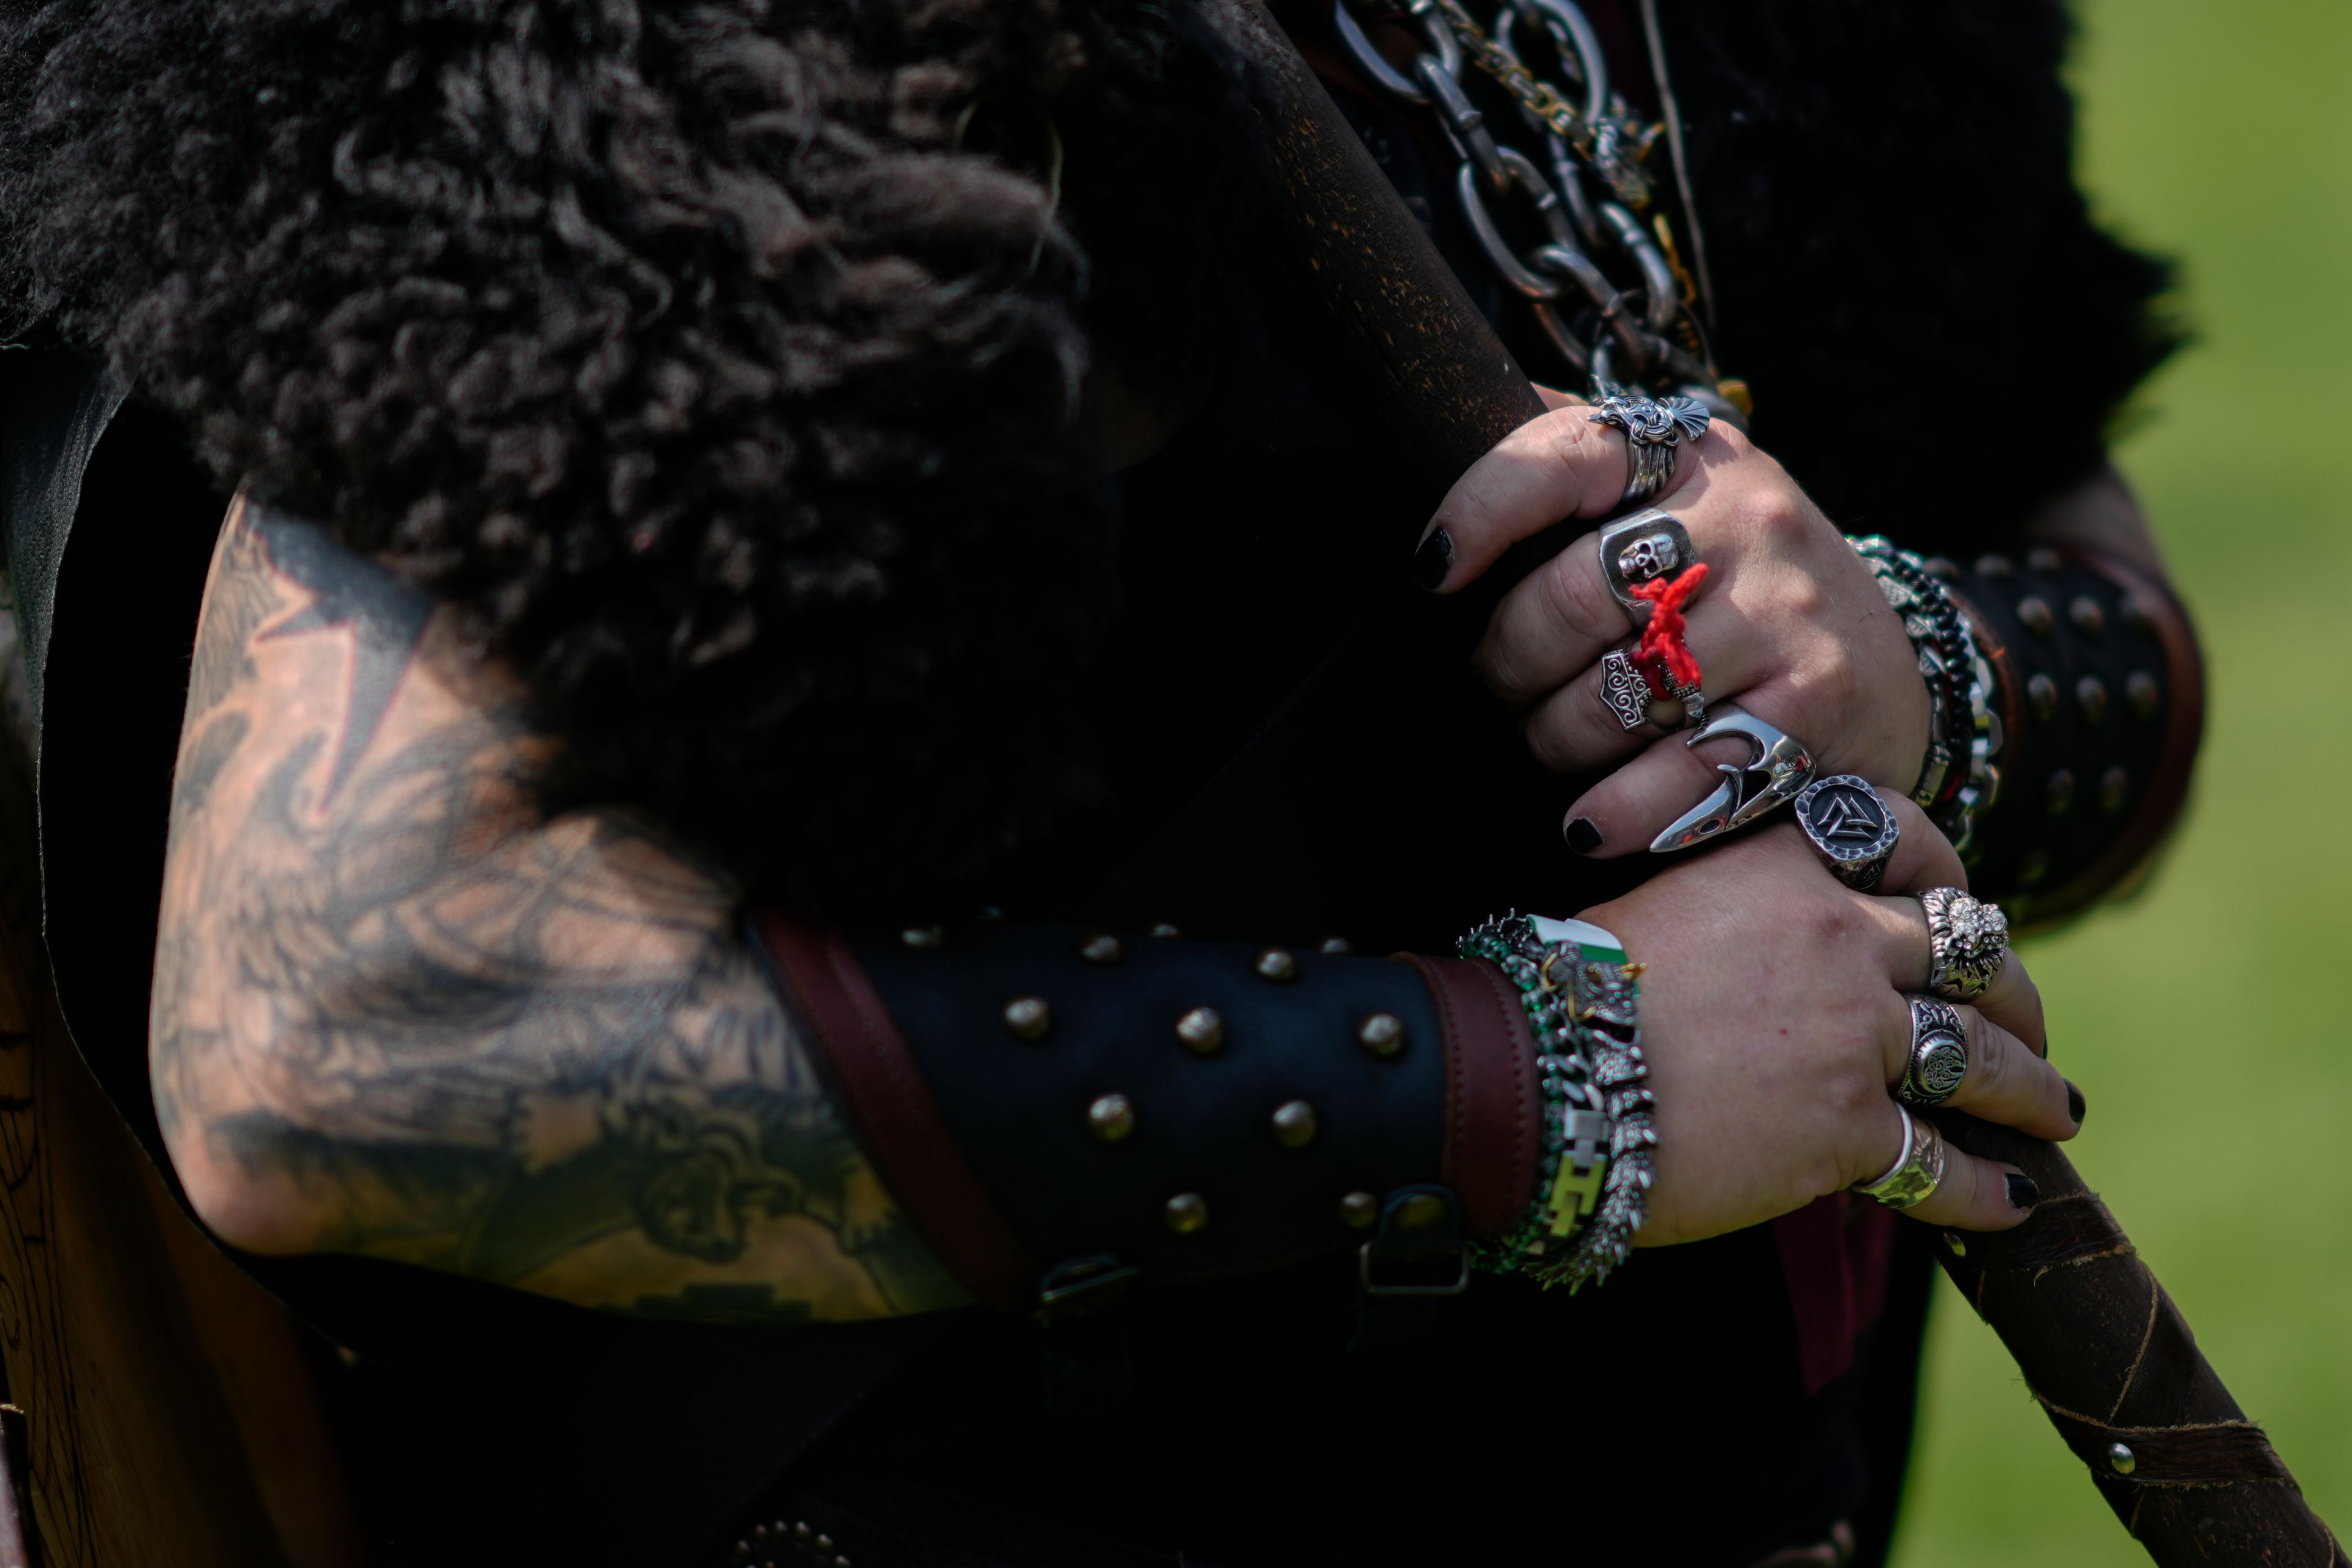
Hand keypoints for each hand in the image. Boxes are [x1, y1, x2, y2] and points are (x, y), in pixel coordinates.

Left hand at [1416, 395, 1931, 856]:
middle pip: (1569, 599)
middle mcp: (1748, 518)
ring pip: (1613, 696)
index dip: (1481, 507)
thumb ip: (1578, 462)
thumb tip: (1451, 418)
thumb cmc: (1741, 582)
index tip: (1433, 569)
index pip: (1567, 455)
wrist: (1889, 669)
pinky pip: (1682, 771)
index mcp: (1693, 456)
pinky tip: (1588, 823)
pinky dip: (1620, 809)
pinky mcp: (1812, 706)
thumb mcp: (1681, 494)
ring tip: (1549, 745)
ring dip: (1554, 739)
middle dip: (1506, 662)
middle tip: (1498, 689)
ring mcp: (1784, 613)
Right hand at [1577, 793, 2080, 1238]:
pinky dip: (1984, 1190)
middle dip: (2014, 994)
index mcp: (1783, 860)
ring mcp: (1854, 1031)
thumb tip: (1778, 958)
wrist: (1539, 1074)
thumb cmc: (1568, 994)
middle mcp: (1838, 933)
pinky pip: (1941, 1162)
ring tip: (2054, 1116)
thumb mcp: (1661, 907)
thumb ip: (1740, 915)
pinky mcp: (1847, 1128)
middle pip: (1970, 951)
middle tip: (2029, 1026)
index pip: (1899, 838)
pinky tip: (2006, 1205)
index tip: (1964, 902)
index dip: (1947, 870)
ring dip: (2029, 1092)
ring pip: (1982, 1057)